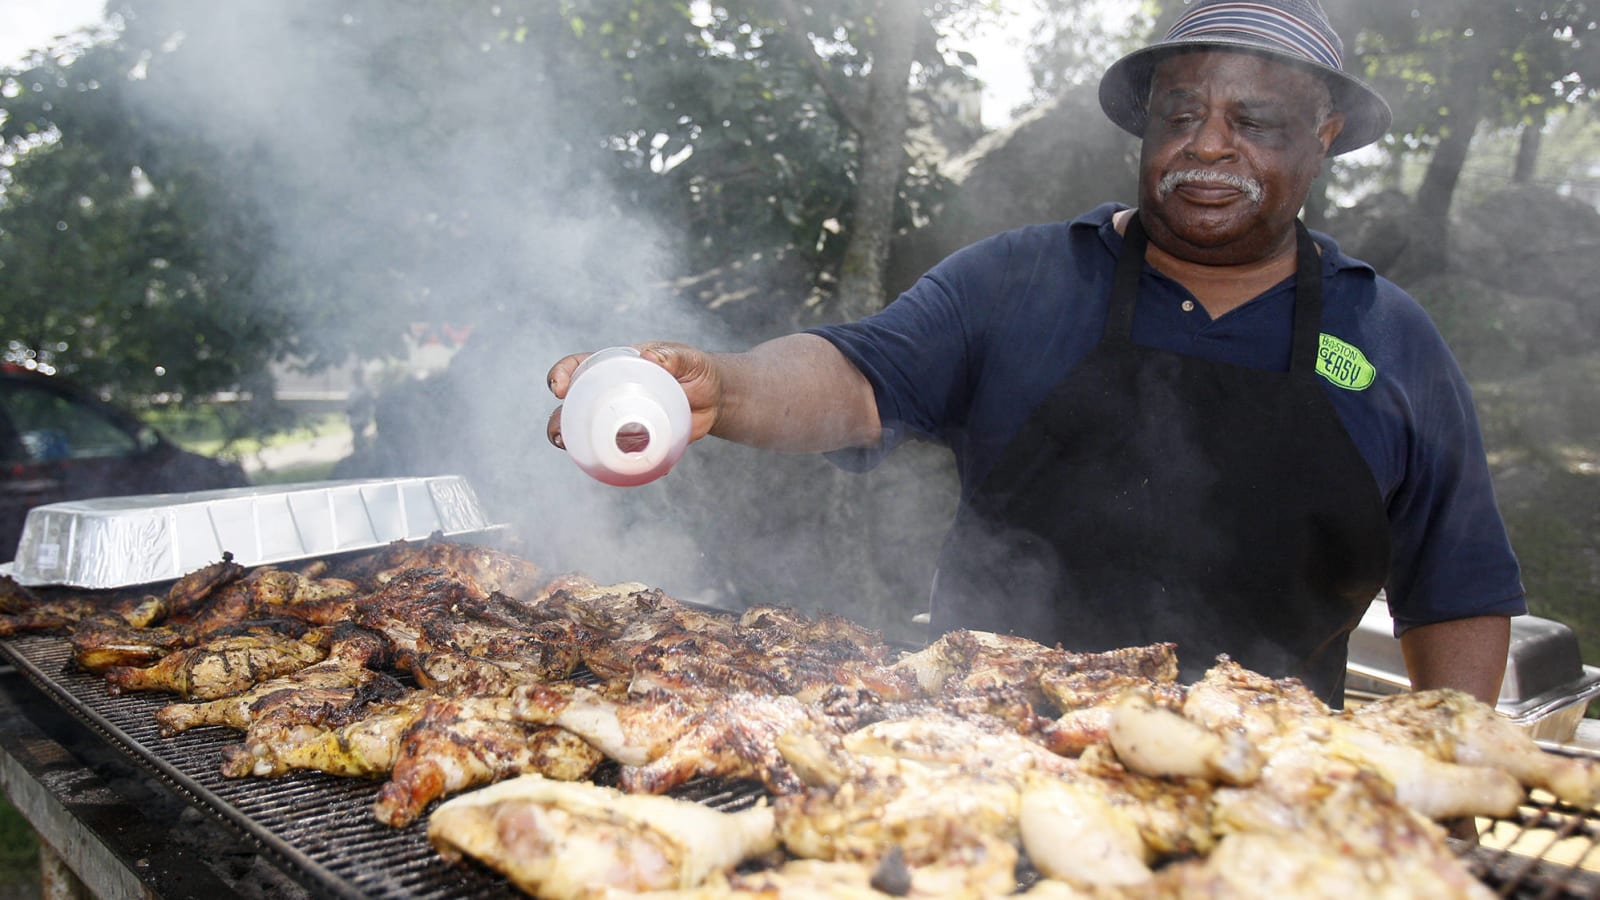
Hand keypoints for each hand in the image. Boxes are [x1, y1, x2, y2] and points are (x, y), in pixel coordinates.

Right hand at [545, 342, 722, 450]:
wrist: (715, 399)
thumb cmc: (696, 369)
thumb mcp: (688, 359)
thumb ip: (673, 356)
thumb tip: (650, 355)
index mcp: (614, 368)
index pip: (578, 368)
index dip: (561, 375)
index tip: (559, 388)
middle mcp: (610, 395)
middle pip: (573, 408)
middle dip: (559, 421)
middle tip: (560, 435)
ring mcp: (621, 421)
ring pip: (589, 436)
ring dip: (577, 448)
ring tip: (578, 456)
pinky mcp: (637, 442)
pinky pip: (619, 456)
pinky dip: (618, 466)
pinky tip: (625, 471)